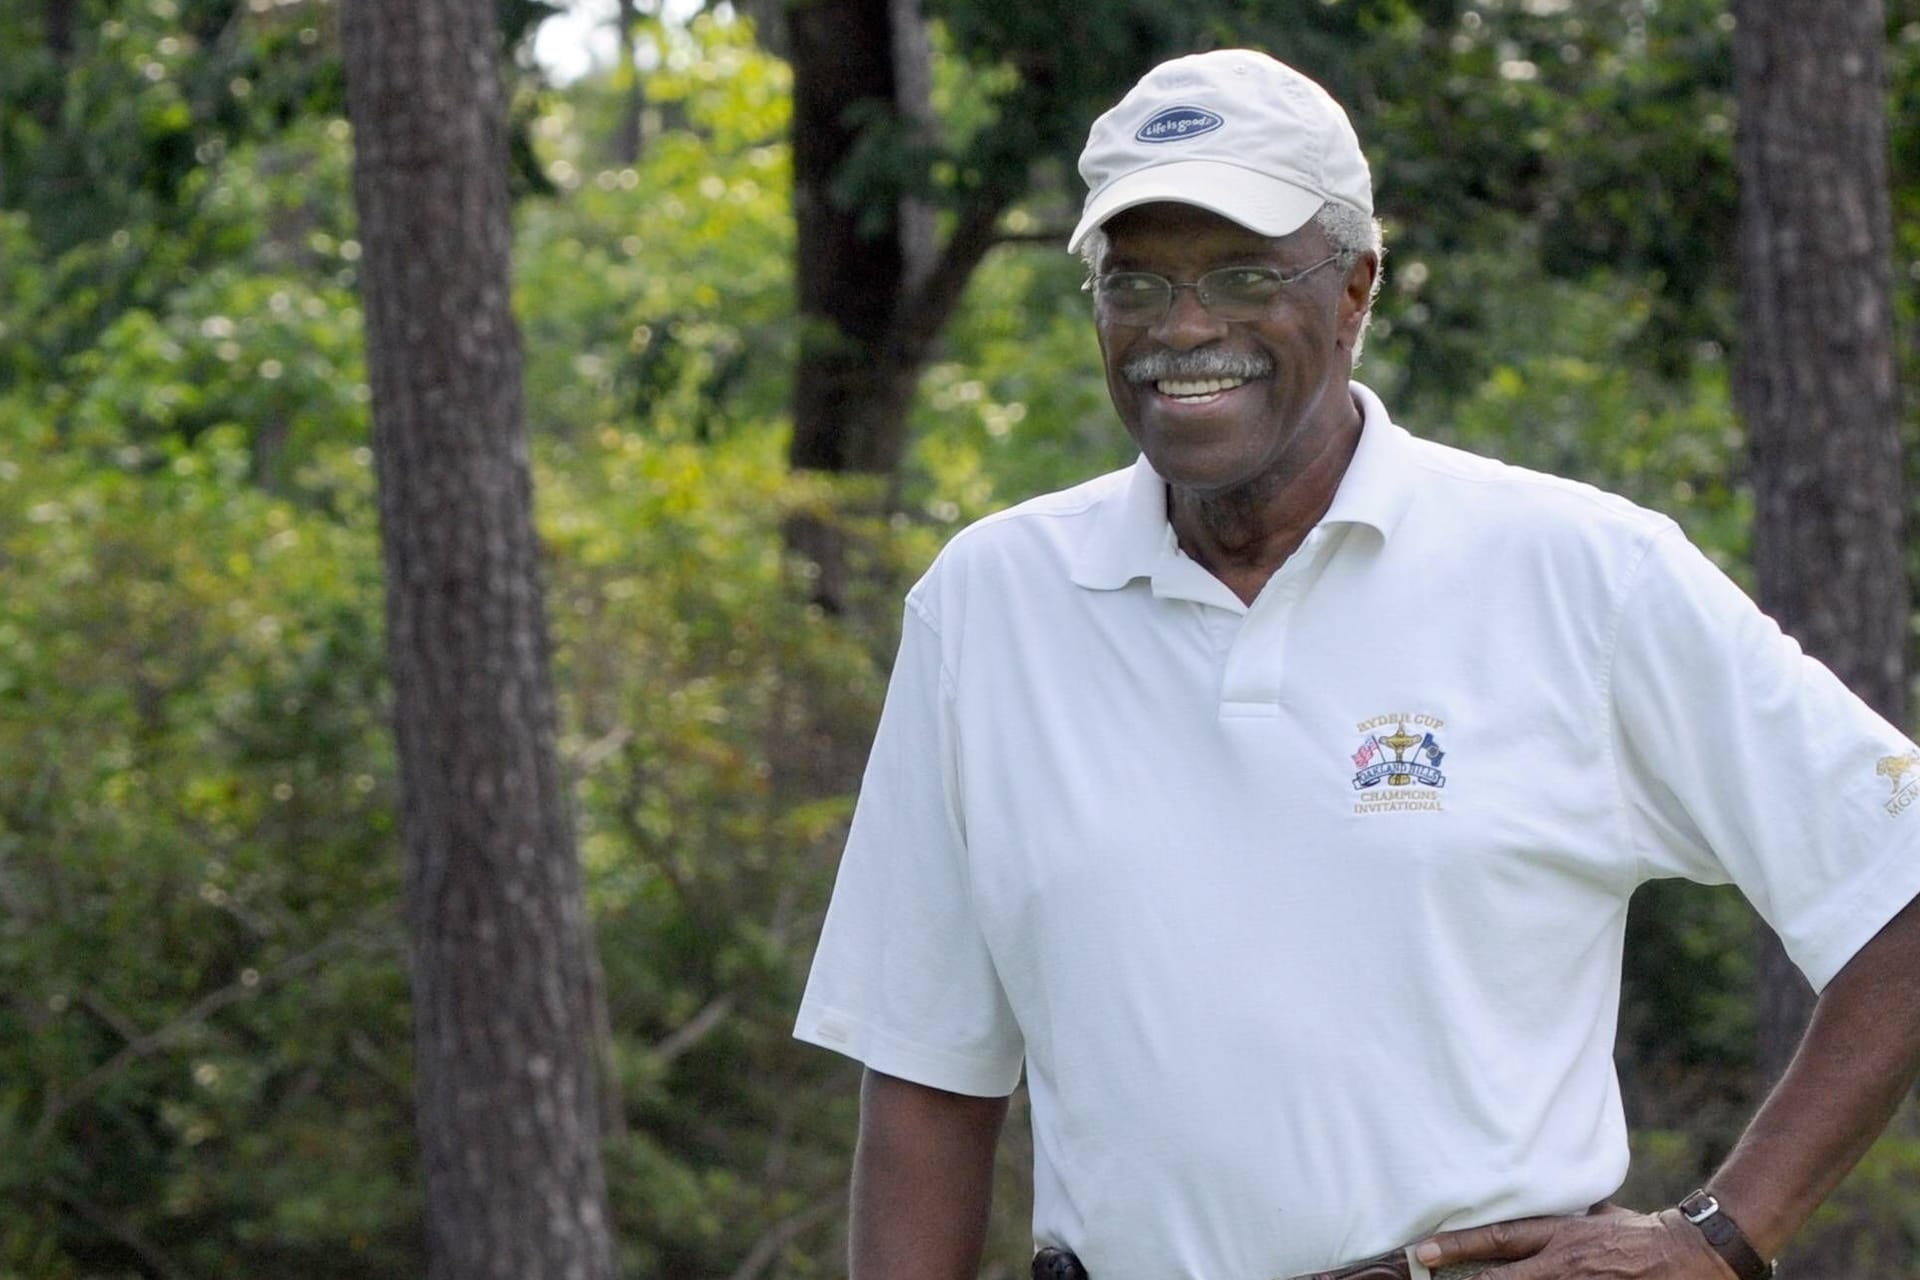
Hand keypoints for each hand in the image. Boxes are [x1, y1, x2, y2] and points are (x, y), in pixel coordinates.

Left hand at [1413, 1208, 1739, 1278]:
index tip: (1423, 1250)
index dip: (1459, 1245)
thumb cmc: (1643, 1232)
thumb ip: (1564, 1213)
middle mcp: (1563, 1264)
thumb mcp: (1597, 1214)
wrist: (1693, 1254)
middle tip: (1425, 1277)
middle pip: (1503, 1278)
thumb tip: (1539, 1199)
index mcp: (1560, 1235)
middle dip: (1465, 1279)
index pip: (1500, 1239)